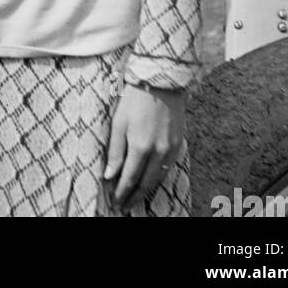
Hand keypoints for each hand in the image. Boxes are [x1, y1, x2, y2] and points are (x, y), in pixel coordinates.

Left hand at [103, 82, 184, 212]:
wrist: (161, 82)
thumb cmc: (134, 100)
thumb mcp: (118, 123)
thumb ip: (115, 151)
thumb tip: (109, 176)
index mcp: (141, 147)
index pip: (130, 178)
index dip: (122, 192)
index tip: (115, 201)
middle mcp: (158, 152)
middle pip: (146, 183)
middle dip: (134, 196)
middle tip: (124, 205)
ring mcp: (170, 149)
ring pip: (158, 178)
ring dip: (146, 190)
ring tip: (135, 197)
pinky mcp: (178, 144)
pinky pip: (168, 168)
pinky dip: (158, 178)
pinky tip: (150, 180)